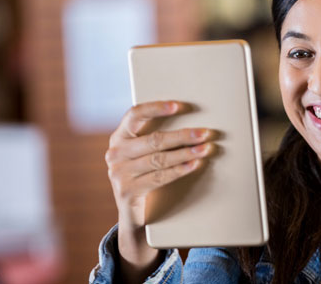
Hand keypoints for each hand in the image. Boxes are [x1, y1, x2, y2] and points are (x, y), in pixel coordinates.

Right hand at [104, 100, 215, 280]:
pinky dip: (179, 170)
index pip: (134, 115)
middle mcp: (115, 153)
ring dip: (185, 153)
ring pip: (159, 159)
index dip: (156, 108)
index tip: (179, 106)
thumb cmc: (144, 175)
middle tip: (204, 133)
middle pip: (153, 139)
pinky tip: (194, 164)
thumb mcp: (142, 154)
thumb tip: (190, 124)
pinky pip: (159, 177)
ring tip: (205, 149)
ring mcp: (119, 173)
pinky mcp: (127, 191)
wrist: (132, 214)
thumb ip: (154, 138)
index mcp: (119, 137)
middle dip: (182, 135)